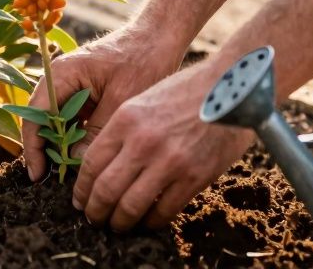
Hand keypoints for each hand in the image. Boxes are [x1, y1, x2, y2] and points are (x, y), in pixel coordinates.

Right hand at [22, 25, 183, 181]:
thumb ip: (95, 133)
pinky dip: (74, 137)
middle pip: (41, 120)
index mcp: (61, 74)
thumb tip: (75, 163)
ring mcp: (69, 84)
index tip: (39, 175)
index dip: (34, 148)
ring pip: (55, 122)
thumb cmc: (142, 61)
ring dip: (60, 145)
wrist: (159, 37)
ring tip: (70, 173)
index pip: (35, 115)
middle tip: (54, 181)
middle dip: (46, 149)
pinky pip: (70, 118)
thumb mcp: (121, 102)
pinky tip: (84, 156)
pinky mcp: (82, 91)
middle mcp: (58, 78)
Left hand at [71, 61, 255, 230]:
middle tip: (94, 219)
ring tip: (117, 226)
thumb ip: (122, 131)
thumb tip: (105, 165)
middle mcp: (143, 142)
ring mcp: (169, 161)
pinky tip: (148, 221)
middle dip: (95, 211)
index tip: (80, 200)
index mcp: (125, 120)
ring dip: (120, 222)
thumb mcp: (143, 100)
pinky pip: (165, 210)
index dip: (82, 188)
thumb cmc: (186, 91)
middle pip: (106, 189)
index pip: (91, 163)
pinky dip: (152, 221)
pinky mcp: (195, 176)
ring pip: (131, 206)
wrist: (232, 86)